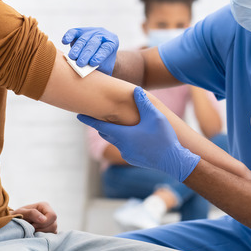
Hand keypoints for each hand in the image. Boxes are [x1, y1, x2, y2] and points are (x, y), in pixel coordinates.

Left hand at [12, 202, 57, 232]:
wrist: (15, 223)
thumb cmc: (17, 216)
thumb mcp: (21, 212)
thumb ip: (32, 213)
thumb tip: (43, 219)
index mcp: (45, 206)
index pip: (53, 215)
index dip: (44, 222)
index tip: (33, 224)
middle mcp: (50, 214)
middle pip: (54, 225)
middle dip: (41, 228)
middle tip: (31, 227)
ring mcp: (52, 223)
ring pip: (53, 231)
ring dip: (41, 233)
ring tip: (32, 230)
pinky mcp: (50, 231)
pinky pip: (51, 236)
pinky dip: (42, 237)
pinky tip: (35, 234)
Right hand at [61, 27, 118, 74]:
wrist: (98, 55)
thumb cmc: (102, 63)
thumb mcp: (104, 67)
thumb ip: (99, 68)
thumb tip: (88, 72)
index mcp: (112, 42)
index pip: (106, 48)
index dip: (99, 55)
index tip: (93, 63)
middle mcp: (102, 34)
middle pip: (93, 43)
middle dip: (86, 54)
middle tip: (80, 63)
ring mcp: (91, 31)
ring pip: (83, 39)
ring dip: (77, 49)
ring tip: (72, 57)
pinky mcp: (80, 31)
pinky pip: (73, 32)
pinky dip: (69, 36)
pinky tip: (65, 42)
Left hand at [78, 87, 200, 181]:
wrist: (173, 161)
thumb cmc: (163, 137)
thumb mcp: (155, 116)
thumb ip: (143, 103)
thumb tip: (135, 90)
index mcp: (123, 134)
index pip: (100, 125)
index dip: (88, 120)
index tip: (78, 115)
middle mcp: (121, 145)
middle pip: (106, 133)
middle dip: (101, 124)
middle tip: (97, 116)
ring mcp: (127, 154)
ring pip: (116, 141)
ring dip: (114, 132)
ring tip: (116, 124)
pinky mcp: (134, 159)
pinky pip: (125, 147)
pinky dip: (124, 140)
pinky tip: (134, 136)